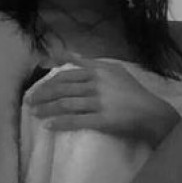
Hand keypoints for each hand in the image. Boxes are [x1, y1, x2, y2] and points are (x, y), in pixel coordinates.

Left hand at [27, 55, 180, 143]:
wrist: (151, 112)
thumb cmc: (133, 92)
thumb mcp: (115, 70)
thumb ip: (94, 63)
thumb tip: (71, 56)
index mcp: (99, 70)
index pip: (68, 72)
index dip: (49, 79)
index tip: (36, 84)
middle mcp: (97, 83)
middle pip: (62, 88)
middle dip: (43, 95)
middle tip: (30, 101)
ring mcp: (99, 102)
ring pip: (65, 104)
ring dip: (47, 109)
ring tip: (35, 114)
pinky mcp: (101, 119)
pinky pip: (76, 121)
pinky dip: (60, 123)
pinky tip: (49, 126)